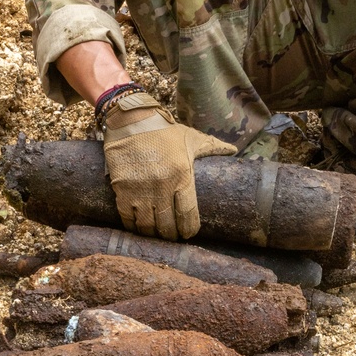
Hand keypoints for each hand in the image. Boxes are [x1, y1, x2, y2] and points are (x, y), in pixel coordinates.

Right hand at [103, 93, 234, 240]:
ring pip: (147, 225)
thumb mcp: (191, 138)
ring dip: (152, 234)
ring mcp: (140, 189)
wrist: (131, 119)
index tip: (188, 234)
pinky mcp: (122, 188)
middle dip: (170, 235)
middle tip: (171, 236)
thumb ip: (213, 147)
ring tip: (155, 234)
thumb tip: (234, 151)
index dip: (188, 229)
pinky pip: (127, 217)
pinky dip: (133, 226)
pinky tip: (137, 227)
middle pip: (167, 225)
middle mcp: (162, 186)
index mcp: (183, 175)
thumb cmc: (164, 131)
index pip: (188, 214)